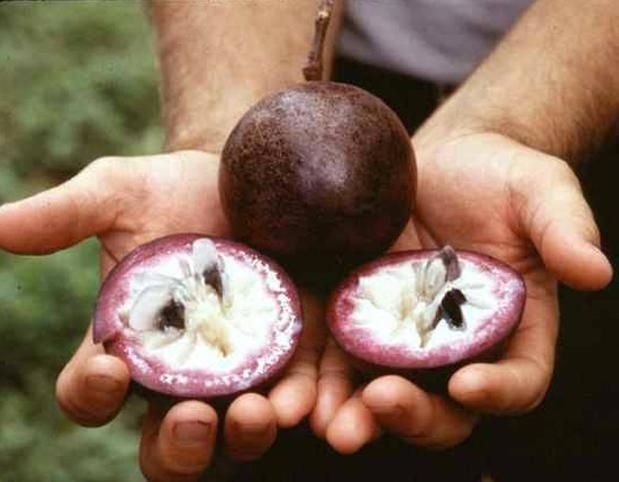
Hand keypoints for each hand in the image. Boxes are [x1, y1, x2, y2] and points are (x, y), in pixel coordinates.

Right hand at [0, 151, 323, 480]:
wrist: (246, 180)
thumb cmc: (174, 189)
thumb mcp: (120, 192)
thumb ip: (66, 214)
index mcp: (128, 344)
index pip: (93, 390)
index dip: (92, 392)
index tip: (111, 369)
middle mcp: (181, 372)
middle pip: (165, 440)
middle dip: (176, 446)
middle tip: (192, 420)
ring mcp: (239, 369)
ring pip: (232, 431)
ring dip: (241, 436)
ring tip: (254, 413)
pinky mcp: (291, 354)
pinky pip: (294, 396)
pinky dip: (299, 406)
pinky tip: (305, 402)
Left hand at [310, 132, 612, 452]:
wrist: (434, 163)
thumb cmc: (496, 175)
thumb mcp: (538, 188)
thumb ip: (564, 227)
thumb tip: (596, 272)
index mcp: (510, 327)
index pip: (518, 377)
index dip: (500, 390)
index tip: (471, 384)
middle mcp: (453, 346)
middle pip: (443, 404)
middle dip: (415, 415)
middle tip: (383, 405)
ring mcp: (400, 336)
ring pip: (381, 391)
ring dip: (355, 413)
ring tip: (327, 423)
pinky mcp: (355, 315)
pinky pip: (336, 355)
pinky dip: (317, 377)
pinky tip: (292, 387)